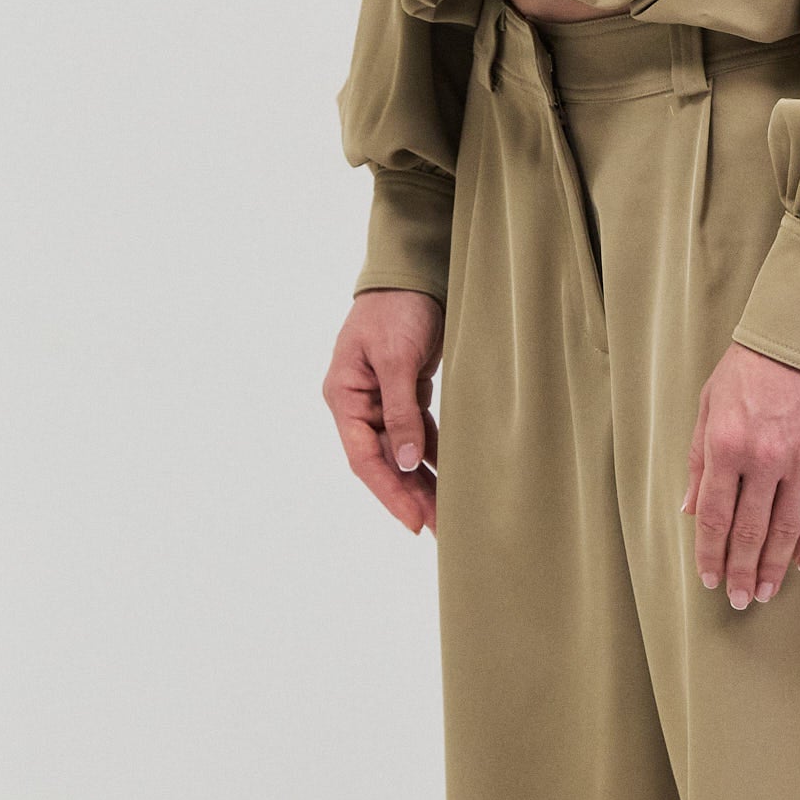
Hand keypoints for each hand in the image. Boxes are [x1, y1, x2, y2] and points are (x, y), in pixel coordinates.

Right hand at [322, 289, 443, 535]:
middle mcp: (360, 403)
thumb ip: (401, 410)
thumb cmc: (396, 308)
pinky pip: (420, 431)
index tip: (413, 521)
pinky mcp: (407, 390)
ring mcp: (383, 398)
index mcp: (345, 397)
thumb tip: (408, 462)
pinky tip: (454, 474)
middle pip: (386, 461)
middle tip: (439, 528)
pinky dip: (435, 452)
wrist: (412, 270)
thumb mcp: (396, 358)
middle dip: (411, 494)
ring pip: (404, 451)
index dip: (389, 492)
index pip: (365, 457)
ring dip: (425, 479)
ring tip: (449, 513)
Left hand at [682, 341, 799, 608]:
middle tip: (740, 600)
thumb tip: (689, 508)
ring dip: (774, 566)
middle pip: (750, 532)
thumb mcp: (710, 400)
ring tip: (767, 591)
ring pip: (787, 530)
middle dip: (742, 571)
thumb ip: (699, 456)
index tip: (709, 579)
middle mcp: (764, 458)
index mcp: (727, 442)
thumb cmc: (754, 361)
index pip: (715, 516)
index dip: (710, 553)